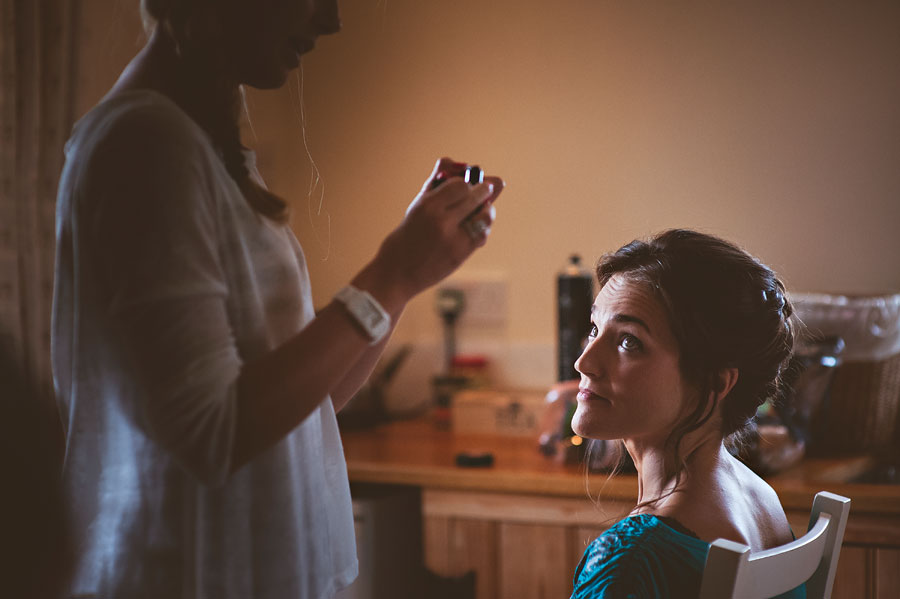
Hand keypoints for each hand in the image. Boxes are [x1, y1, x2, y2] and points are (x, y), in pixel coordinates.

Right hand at [366, 158, 504, 303]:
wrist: (396, 274)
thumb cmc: (405, 238)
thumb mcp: (415, 208)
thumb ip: (435, 185)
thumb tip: (449, 160)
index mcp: (427, 206)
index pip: (460, 184)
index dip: (468, 181)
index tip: (470, 181)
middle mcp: (441, 221)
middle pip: (475, 197)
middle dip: (486, 189)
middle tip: (490, 186)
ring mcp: (453, 239)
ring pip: (484, 216)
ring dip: (488, 209)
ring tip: (485, 207)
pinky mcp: (461, 255)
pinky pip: (481, 235)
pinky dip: (483, 228)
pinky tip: (478, 226)